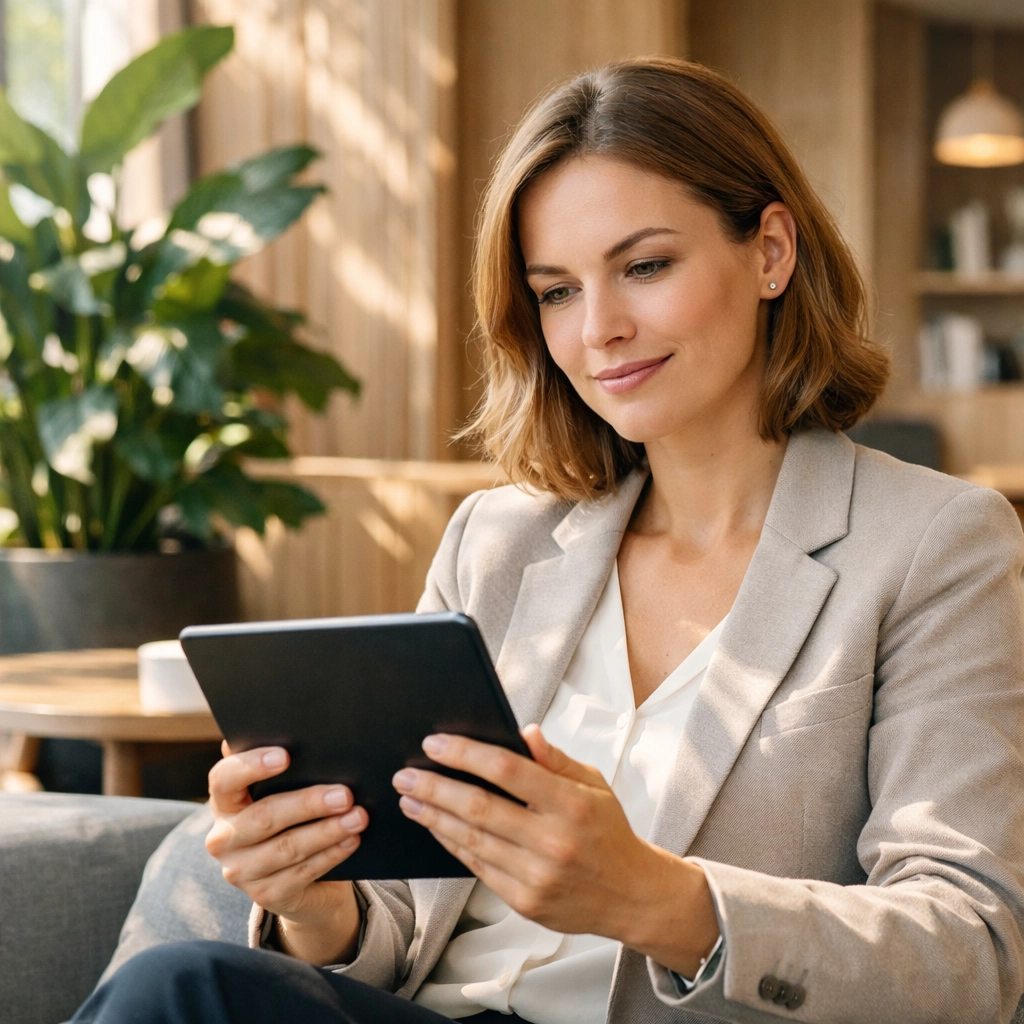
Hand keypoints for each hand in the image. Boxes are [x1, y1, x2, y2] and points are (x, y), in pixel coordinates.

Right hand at [205, 741, 367, 964]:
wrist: (300, 880)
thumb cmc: (293, 819)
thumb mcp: (284, 792)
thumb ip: (281, 768)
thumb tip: (290, 727)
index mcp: (224, 803)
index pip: (223, 779)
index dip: (251, 766)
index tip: (285, 755)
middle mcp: (223, 838)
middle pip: (265, 816)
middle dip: (308, 803)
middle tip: (344, 793)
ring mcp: (241, 871)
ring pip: (287, 848)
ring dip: (327, 831)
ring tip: (358, 817)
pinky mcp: (264, 896)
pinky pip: (301, 873)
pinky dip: (331, 855)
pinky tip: (352, 841)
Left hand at [392, 724, 719, 975]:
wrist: (631, 895)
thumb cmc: (607, 831)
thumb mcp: (592, 784)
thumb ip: (555, 759)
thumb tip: (524, 731)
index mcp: (571, 803)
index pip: (508, 770)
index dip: (467, 754)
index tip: (435, 743)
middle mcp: (553, 840)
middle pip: (479, 807)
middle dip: (435, 787)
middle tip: (406, 774)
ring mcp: (537, 875)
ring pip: (471, 840)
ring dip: (433, 817)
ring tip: (409, 799)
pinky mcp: (525, 901)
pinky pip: (477, 866)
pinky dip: (452, 843)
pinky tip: (435, 826)